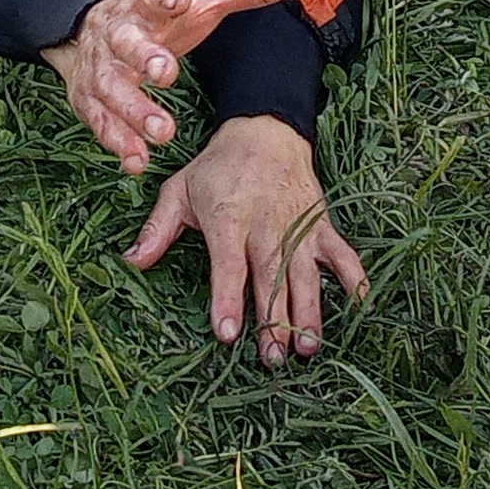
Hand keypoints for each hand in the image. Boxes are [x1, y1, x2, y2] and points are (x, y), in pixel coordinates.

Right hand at [37, 0, 309, 172]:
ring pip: (112, 88)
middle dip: (144, 56)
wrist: (93, 26)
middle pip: (127, 42)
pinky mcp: (91, 99)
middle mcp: (120, 34)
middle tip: (166, 72)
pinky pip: (100, 121)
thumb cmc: (165, 14)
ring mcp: (102, 67)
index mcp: (148, 3)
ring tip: (162, 132)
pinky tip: (137, 161)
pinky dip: (117, 141)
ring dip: (134, 110)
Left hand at [121, 118, 367, 365]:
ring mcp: (298, 226)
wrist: (264, 131)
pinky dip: (353, 276)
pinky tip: (360, 305)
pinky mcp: (321, 225)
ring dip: (309, 311)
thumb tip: (129, 263)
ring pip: (306, 273)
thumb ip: (156, 230)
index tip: (228, 333)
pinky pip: (342, 253)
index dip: (228, 298)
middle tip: (272, 356)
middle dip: (273, 319)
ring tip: (307, 347)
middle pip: (271, 277)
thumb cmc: (216, 168)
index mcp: (228, 219)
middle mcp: (266, 225)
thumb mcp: (178, 191)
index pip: (228, 265)